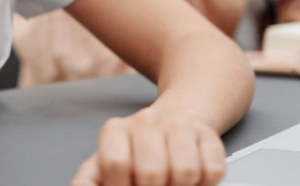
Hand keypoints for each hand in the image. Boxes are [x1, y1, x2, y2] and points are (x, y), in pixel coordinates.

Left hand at [71, 107, 226, 185]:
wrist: (172, 125)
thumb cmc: (133, 157)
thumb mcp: (101, 169)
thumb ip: (87, 183)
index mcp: (115, 130)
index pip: (116, 163)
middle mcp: (147, 120)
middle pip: (152, 172)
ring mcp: (180, 123)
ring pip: (184, 172)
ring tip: (170, 184)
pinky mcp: (209, 134)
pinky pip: (212, 171)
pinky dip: (203, 184)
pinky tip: (191, 179)